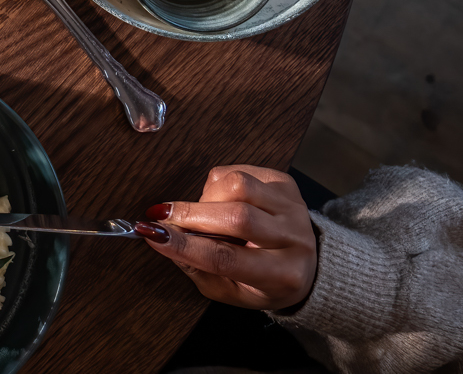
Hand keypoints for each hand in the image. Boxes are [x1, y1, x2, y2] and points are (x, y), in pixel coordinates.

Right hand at [139, 166, 320, 311]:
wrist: (310, 264)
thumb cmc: (263, 281)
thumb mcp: (231, 291)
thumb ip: (197, 268)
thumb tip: (160, 238)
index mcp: (281, 275)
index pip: (226, 257)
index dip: (184, 245)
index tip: (152, 234)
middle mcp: (294, 238)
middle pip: (236, 217)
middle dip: (190, 215)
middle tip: (162, 217)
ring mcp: (292, 207)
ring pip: (238, 186)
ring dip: (207, 197)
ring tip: (205, 214)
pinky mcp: (286, 183)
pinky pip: (240, 171)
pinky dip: (218, 184)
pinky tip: (221, 201)